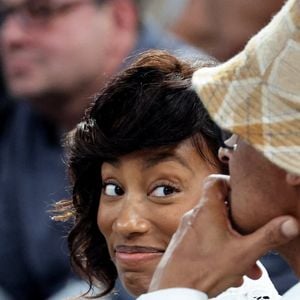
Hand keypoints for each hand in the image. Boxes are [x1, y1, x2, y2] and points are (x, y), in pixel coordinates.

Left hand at [149, 175, 298, 296]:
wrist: (174, 288)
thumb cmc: (203, 269)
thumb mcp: (243, 253)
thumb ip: (268, 237)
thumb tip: (289, 223)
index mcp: (207, 210)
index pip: (214, 181)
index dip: (229, 182)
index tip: (243, 194)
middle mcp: (195, 216)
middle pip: (220, 208)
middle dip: (240, 224)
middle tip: (251, 234)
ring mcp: (188, 229)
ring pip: (216, 228)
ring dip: (233, 242)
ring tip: (247, 262)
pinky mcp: (185, 242)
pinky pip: (206, 239)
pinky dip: (220, 249)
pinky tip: (232, 269)